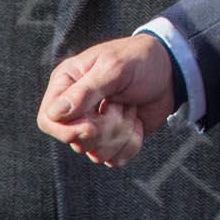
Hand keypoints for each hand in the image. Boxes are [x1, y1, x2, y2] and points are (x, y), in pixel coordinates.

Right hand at [39, 33, 176, 166]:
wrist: (171, 71)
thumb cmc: (140, 61)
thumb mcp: (114, 68)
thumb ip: (86, 91)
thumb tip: (55, 114)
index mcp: (67, 84)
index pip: (48, 120)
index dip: (67, 131)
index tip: (91, 126)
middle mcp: (76, 108)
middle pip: (75, 141)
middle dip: (105, 127)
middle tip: (121, 103)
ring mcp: (94, 127)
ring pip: (96, 154)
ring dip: (121, 132)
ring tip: (130, 107)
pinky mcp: (113, 140)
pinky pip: (115, 159)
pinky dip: (132, 143)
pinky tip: (137, 122)